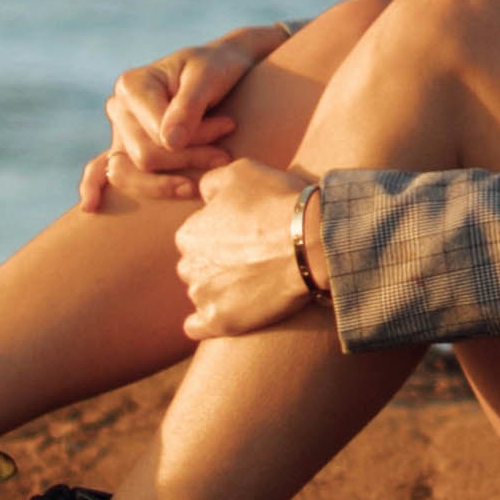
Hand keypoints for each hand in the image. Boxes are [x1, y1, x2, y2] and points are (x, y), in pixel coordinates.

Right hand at [83, 21, 292, 213]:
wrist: (221, 70)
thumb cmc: (216, 69)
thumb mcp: (208, 77)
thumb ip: (188, 107)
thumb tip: (169, 143)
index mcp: (131, 85)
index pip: (156, 132)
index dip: (194, 138)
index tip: (229, 127)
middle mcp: (119, 108)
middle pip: (145, 157)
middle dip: (189, 160)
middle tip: (225, 154)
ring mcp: (119, 131)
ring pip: (130, 173)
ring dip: (168, 183)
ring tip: (200, 183)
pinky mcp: (125, 149)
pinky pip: (101, 171)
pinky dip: (94, 187)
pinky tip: (91, 206)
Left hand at [174, 158, 321, 340]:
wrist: (311, 242)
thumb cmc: (278, 204)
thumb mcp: (241, 172)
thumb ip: (212, 183)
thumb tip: (203, 196)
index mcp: (189, 233)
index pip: (198, 236)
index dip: (224, 235)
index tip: (248, 236)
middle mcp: (188, 266)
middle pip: (199, 267)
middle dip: (218, 264)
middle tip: (254, 259)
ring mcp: (203, 296)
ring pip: (203, 294)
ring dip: (220, 290)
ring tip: (255, 283)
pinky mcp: (220, 322)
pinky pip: (198, 327)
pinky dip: (208, 322)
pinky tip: (229, 313)